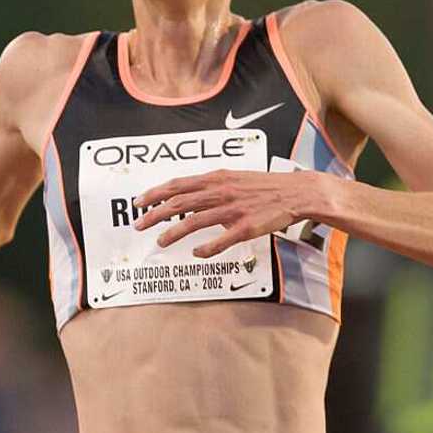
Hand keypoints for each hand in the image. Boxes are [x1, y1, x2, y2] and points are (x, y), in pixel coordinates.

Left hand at [133, 169, 320, 256]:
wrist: (294, 192)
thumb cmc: (263, 186)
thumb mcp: (233, 177)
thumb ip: (210, 186)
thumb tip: (189, 195)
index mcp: (216, 178)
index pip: (178, 184)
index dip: (155, 193)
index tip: (139, 202)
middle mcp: (220, 192)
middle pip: (180, 203)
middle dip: (155, 215)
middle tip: (139, 225)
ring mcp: (232, 210)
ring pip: (194, 221)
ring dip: (174, 233)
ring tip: (160, 242)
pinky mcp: (245, 227)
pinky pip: (220, 241)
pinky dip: (205, 249)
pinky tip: (196, 254)